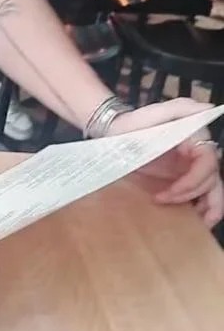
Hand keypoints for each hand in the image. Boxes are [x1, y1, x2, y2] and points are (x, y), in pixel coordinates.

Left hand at [108, 99, 223, 227]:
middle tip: (163, 201)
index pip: (207, 164)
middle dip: (190, 195)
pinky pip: (201, 196)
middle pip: (211, 180)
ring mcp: (192, 168)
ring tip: (194, 223)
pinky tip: (193, 221)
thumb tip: (208, 109)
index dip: (192, 182)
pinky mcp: (183, 179)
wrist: (117, 135)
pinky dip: (202, 209)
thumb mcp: (155, 112)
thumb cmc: (134, 123)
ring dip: (206, 208)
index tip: (168, 192)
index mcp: (196, 138)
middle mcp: (199, 154)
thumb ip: (182, 107)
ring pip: (213, 191)